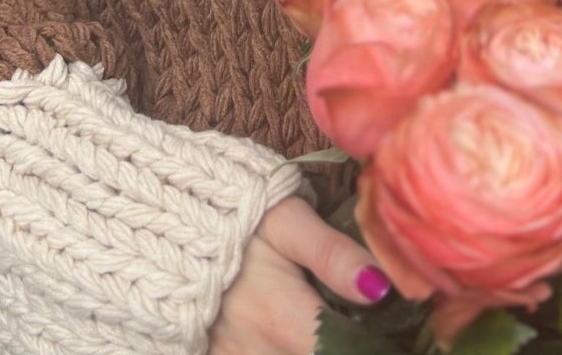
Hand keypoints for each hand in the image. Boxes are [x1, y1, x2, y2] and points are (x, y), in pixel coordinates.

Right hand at [208, 196, 392, 354]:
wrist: (170, 228)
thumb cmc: (238, 220)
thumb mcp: (287, 221)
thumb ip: (332, 255)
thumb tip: (382, 287)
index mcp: (285, 322)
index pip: (345, 354)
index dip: (373, 345)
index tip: (391, 331)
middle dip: (346, 344)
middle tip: (367, 324)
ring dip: (316, 348)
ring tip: (333, 323)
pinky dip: (289, 350)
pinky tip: (298, 336)